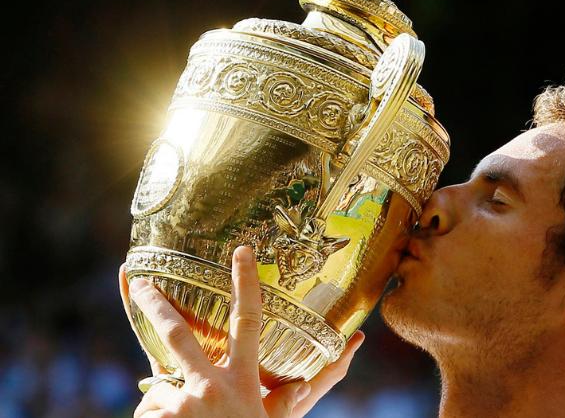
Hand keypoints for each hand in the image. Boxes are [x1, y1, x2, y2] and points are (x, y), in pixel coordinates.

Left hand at [119, 246, 364, 417]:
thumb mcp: (279, 417)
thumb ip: (302, 390)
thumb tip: (337, 358)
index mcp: (244, 381)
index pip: (249, 322)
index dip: (246, 284)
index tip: (242, 251)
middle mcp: (210, 386)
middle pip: (177, 332)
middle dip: (154, 303)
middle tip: (139, 279)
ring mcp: (182, 404)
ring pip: (161, 385)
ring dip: (168, 400)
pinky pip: (149, 409)